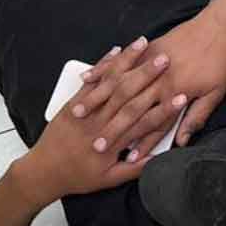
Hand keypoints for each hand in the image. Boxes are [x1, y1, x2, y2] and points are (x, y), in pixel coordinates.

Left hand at [19, 47, 173, 198]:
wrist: (43, 171)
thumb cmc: (78, 177)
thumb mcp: (109, 180)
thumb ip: (135, 170)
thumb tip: (158, 160)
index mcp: (114, 143)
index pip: (146, 123)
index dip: (166, 110)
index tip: (182, 97)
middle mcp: (101, 123)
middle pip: (130, 94)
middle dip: (149, 75)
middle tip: (166, 59)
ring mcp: (87, 110)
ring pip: (111, 82)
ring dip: (128, 61)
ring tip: (143, 45)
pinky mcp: (74, 103)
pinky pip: (91, 80)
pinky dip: (104, 65)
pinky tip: (116, 52)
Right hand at [71, 13, 225, 157]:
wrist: (221, 26)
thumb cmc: (221, 62)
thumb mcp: (215, 94)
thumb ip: (196, 117)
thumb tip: (183, 141)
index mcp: (175, 94)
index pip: (154, 125)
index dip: (141, 143)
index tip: (126, 159)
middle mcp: (159, 81)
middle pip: (130, 110)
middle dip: (112, 130)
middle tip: (93, 146)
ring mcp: (150, 63)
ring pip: (117, 86)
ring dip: (97, 101)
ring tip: (79, 115)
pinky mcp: (147, 48)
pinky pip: (118, 63)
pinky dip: (101, 71)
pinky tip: (85, 79)